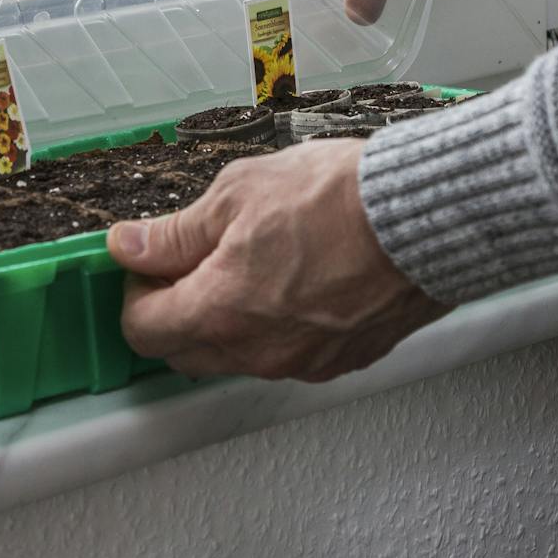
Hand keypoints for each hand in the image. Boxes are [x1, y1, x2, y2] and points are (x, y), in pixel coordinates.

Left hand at [106, 141, 449, 381]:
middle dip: (174, 309)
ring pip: (236, 356)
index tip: (150, 260)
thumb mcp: (238, 194)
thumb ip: (175, 233)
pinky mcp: (341, 360)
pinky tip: (296, 280)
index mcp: (218, 312)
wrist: (426, 216)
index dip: (136, 291)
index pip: (141, 329)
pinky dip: (276, 325)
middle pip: (183, 352)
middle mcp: (256, 353)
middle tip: (193, 260)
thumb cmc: (338, 199)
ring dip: (225, 319)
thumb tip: (131, 246)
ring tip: (252, 262)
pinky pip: (288, 354)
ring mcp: (302, 362)